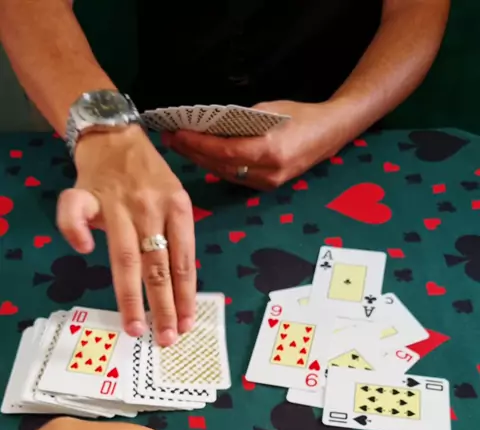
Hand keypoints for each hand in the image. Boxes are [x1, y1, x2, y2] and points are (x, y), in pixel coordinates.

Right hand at [56, 126, 195, 345]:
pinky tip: (84, 252)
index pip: (184, 262)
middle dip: (163, 307)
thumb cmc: (147, 177)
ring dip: (131, 296)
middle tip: (165, 339)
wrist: (115, 134)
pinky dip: (76, 232)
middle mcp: (151, 207)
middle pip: (158, 267)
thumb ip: (176, 238)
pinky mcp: (88, 192)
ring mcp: (119, 201)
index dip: (185, 297)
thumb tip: (178, 288)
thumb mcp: (174, 201)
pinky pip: (77, 213)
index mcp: (179, 209)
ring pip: (126, 257)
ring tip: (136, 326)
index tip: (185, 326)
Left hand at [163, 100, 352, 189]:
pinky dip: (216, 167)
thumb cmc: (301, 115)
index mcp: (269, 151)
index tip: (177, 134)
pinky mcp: (267, 187)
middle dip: (193, 153)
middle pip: (221, 166)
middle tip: (171, 140)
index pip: (224, 151)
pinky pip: (235, 178)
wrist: (330, 133)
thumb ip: (241, 121)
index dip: (198, 145)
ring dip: (201, 161)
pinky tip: (201, 157)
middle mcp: (267, 173)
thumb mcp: (269, 110)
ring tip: (181, 147)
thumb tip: (210, 125)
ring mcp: (268, 183)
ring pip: (226, 175)